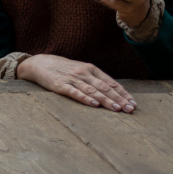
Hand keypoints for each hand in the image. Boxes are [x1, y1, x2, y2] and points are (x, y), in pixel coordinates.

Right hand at [16, 53, 135, 112]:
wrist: (39, 63)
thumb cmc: (63, 69)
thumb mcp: (81, 70)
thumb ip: (95, 79)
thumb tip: (113, 92)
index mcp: (91, 69)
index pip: (111, 82)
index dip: (123, 93)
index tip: (133, 103)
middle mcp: (84, 73)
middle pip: (105, 87)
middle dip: (119, 99)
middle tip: (129, 109)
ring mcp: (72, 79)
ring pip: (93, 90)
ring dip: (106, 100)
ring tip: (117, 109)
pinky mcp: (60, 85)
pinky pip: (75, 92)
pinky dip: (85, 98)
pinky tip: (94, 104)